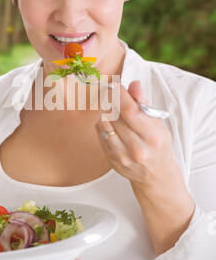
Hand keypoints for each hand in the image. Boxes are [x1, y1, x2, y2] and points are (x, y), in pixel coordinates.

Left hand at [95, 80, 194, 253]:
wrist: (156, 176)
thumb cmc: (158, 146)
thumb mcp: (158, 124)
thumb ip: (144, 104)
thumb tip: (133, 84)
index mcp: (152, 137)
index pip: (129, 111)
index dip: (119, 94)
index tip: (115, 84)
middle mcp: (136, 148)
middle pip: (114, 116)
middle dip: (109, 99)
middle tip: (109, 91)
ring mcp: (122, 156)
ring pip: (103, 125)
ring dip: (104, 111)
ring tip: (110, 106)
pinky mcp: (111, 159)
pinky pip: (100, 135)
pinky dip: (102, 124)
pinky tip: (109, 120)